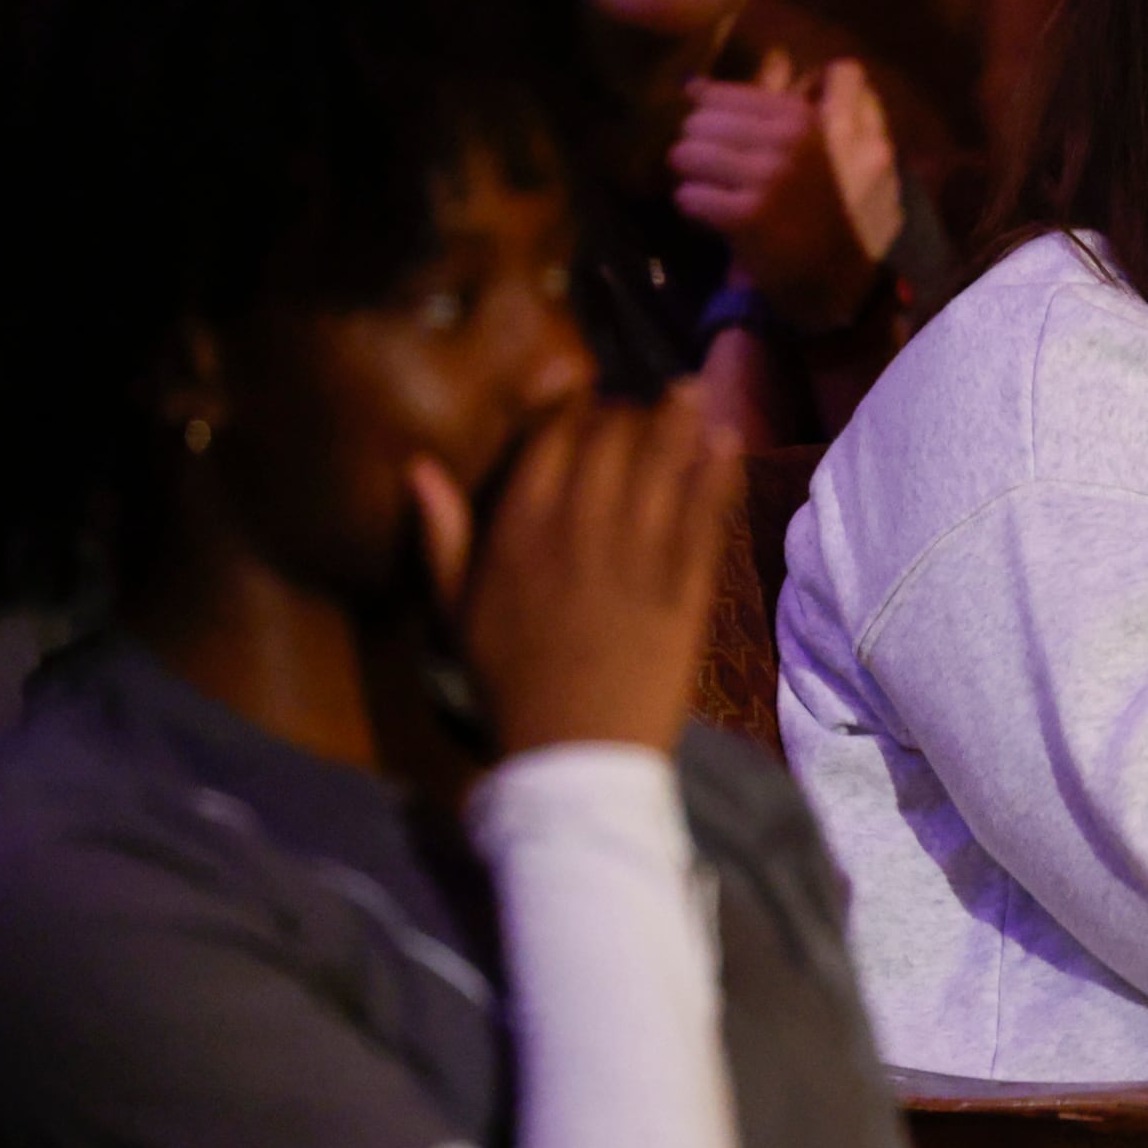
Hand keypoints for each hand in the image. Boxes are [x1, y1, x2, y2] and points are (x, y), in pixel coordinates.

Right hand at [410, 385, 742, 756]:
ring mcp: (636, 559)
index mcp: (518, 532)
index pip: (552, 440)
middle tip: (648, 406)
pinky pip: (704, 517)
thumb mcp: (456, 612)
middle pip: (611, 441)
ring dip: (682, 422)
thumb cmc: (510, 685)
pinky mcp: (685, 590)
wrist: (574, 756)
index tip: (592, 402)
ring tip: (696, 391)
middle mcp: (577, 533)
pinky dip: (717, 474)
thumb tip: (419, 468)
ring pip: (662, 467)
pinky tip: (729, 442)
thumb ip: (442, 535)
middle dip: (631, 413)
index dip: (577, 410)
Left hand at [672, 53, 904, 330]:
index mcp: (800, 116)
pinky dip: (694, 208)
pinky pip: (689, 197)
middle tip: (720, 175)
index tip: (720, 145)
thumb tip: (690, 83)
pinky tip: (716, 218)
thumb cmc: (818, 207)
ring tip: (717, 194)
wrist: (838, 277)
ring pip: (686, 156)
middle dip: (698, 149)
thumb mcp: (806, 144)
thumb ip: (755, 108)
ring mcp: (769, 178)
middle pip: (696, 123)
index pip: (718, 95)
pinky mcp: (749, 217)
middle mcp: (788, 140)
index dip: (707, 120)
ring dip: (693, 178)